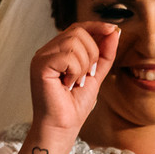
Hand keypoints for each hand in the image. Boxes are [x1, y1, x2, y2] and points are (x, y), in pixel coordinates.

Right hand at [30, 22, 119, 137]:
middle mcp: (47, 51)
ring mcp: (41, 56)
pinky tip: (67, 84)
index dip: (96, 26)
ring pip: (75, 42)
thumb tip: (114, 31)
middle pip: (78, 32)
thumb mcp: (96, 74)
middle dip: (92, 54)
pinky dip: (75, 71)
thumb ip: (104, 53)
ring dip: (84, 65)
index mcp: (57, 51)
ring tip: (75, 82)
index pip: (77, 27)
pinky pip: (68, 55)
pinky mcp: (40, 65)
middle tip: (86, 76)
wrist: (63, 126)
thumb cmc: (75, 105)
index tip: (113, 30)